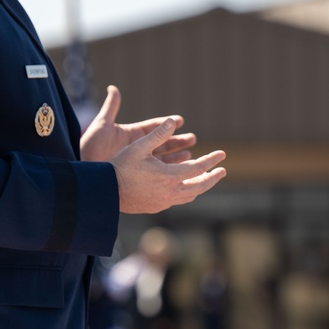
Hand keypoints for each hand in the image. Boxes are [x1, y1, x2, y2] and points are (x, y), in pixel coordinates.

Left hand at [80, 85, 196, 163]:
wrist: (85, 168)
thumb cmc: (90, 145)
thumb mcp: (102, 125)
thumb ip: (111, 107)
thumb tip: (113, 88)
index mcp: (131, 133)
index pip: (153, 127)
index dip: (167, 123)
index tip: (181, 120)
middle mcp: (137, 147)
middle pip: (162, 142)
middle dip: (178, 141)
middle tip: (193, 138)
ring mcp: (138, 161)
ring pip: (162, 158)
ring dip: (177, 156)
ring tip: (191, 154)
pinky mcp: (137, 173)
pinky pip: (157, 172)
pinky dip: (169, 171)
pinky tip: (179, 170)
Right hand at [111, 117, 226, 213]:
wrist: (106, 192)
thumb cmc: (121, 166)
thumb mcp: (139, 146)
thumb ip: (158, 134)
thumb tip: (172, 121)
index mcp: (170, 176)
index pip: (199, 168)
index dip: (212, 160)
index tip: (222, 154)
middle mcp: (171, 192)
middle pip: (200, 185)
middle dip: (213, 177)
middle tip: (222, 170)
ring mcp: (164, 201)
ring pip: (190, 195)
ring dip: (201, 186)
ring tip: (206, 178)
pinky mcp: (157, 207)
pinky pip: (179, 200)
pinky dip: (187, 192)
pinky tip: (185, 186)